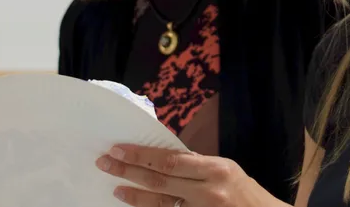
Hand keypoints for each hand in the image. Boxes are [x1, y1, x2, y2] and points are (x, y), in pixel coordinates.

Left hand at [96, 144, 276, 206]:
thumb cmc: (244, 191)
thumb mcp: (225, 169)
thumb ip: (196, 164)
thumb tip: (162, 157)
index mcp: (215, 169)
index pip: (170, 160)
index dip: (141, 155)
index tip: (118, 149)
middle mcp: (208, 191)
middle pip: (160, 180)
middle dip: (129, 171)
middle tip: (105, 163)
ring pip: (160, 204)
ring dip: (135, 195)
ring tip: (116, 187)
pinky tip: (135, 205)